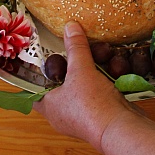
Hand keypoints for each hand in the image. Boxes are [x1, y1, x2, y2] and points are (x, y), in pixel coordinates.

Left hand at [35, 22, 136, 150]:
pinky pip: (97, 93)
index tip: (40, 58)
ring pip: (81, 88)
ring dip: (90, 71)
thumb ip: (75, 48)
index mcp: (49, 106)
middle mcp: (62, 114)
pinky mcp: (99, 115)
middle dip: (70, 66)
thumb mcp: (81, 70)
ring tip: (97, 55)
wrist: (121, 128)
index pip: (33, 88)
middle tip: (72, 52)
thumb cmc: (92, 105)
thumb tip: (70, 26)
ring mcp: (81, 116)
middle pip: (61, 84)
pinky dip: (103, 80)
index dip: (35, 73)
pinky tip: (111, 67)